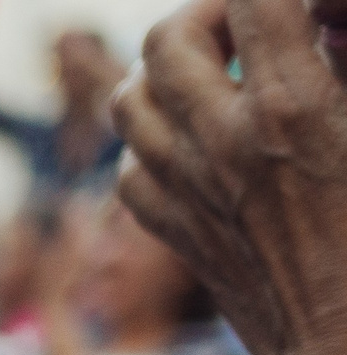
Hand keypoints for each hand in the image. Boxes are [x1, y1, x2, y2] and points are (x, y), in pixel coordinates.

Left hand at [115, 0, 346, 354]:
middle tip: (253, 25)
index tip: (301, 4)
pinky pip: (130, 165)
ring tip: (217, 74)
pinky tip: (200, 143)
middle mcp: (218, 144)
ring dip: (167, 73)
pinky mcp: (171, 232)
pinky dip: (154, 141)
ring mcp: (183, 191)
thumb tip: (324, 22)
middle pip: (167, 38)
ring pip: (128, 98)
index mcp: (288, 109)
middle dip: (209, 15)